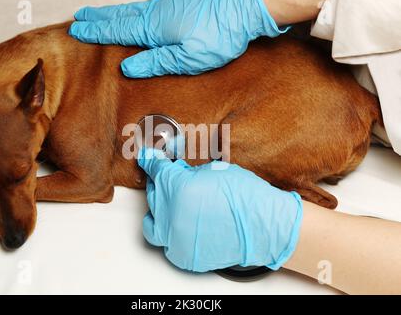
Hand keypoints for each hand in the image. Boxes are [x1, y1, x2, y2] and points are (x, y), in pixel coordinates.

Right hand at [69, 0, 288, 77]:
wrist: (246, 4)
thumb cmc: (220, 34)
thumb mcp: (188, 58)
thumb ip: (157, 62)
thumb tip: (129, 68)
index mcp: (155, 29)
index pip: (118, 31)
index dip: (97, 32)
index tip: (77, 30)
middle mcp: (156, 14)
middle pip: (120, 16)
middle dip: (98, 19)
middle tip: (79, 17)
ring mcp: (167, 5)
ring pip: (131, 9)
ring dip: (112, 13)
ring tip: (98, 14)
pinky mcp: (179, 2)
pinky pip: (145, 7)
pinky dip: (131, 9)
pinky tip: (133, 13)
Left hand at [138, 148, 302, 271]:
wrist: (264, 226)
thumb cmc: (246, 197)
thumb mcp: (214, 170)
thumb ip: (187, 172)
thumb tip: (175, 173)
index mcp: (178, 188)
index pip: (156, 169)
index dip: (151, 160)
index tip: (147, 158)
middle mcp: (171, 214)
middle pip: (154, 193)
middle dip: (162, 183)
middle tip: (174, 180)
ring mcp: (175, 238)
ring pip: (151, 223)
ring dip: (158, 211)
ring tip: (172, 205)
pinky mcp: (183, 255)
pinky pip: (167, 243)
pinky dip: (172, 232)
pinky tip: (185, 224)